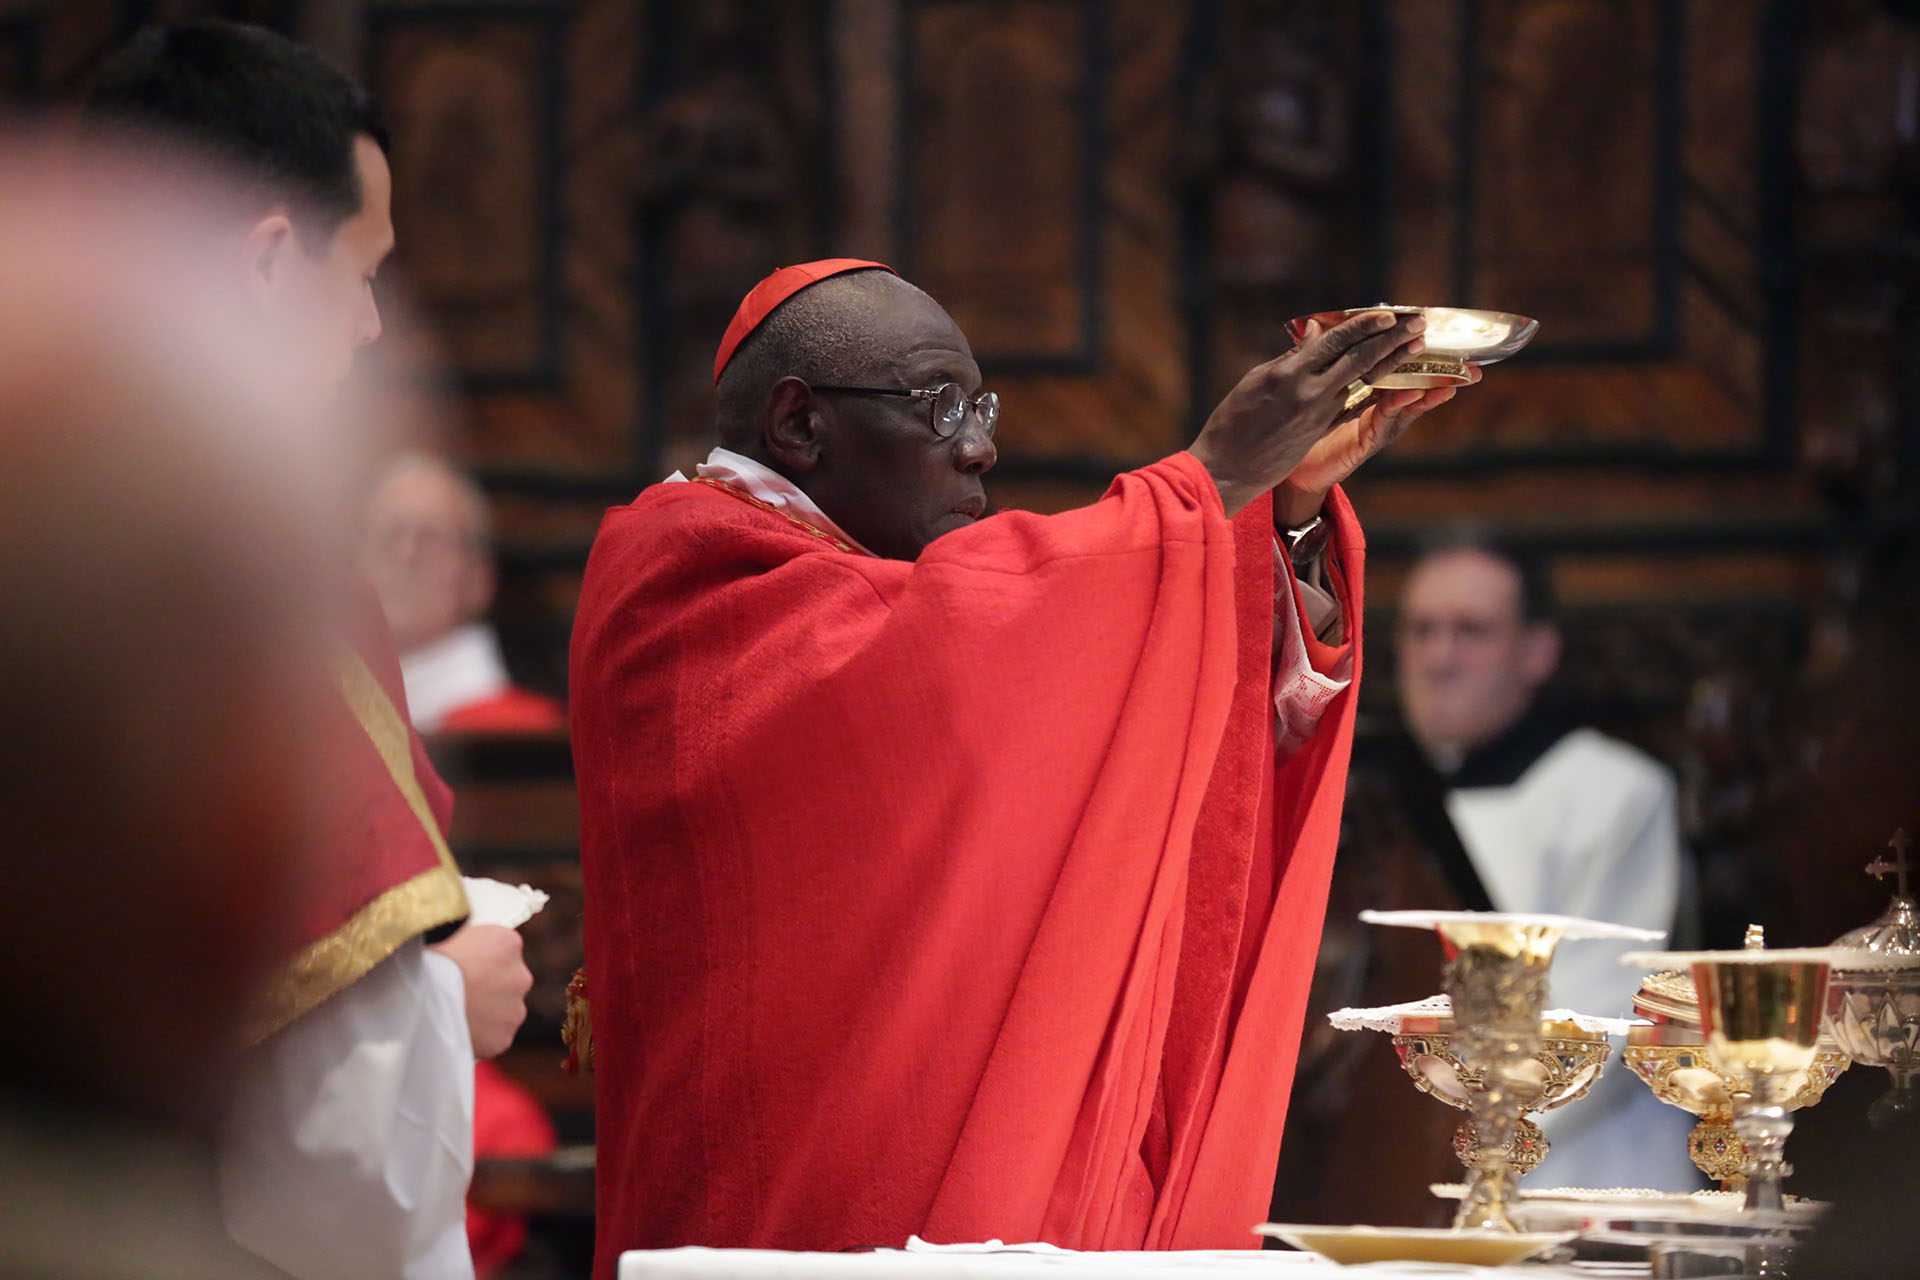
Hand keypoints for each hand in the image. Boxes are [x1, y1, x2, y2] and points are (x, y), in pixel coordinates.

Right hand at [429, 923, 531, 1058]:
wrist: (420, 999)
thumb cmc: (425, 961)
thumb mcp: (451, 936)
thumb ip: (469, 942)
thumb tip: (466, 949)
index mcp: (508, 943)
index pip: (504, 950)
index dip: (483, 961)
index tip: (467, 968)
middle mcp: (520, 975)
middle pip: (509, 982)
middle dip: (489, 988)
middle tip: (462, 993)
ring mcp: (515, 1009)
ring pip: (504, 1011)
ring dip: (487, 1013)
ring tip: (456, 1013)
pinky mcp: (503, 1038)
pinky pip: (494, 1037)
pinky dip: (480, 1036)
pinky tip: (458, 1029)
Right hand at [1189, 310, 1425, 516]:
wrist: (1227, 468)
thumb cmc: (1232, 420)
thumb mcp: (1256, 379)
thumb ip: (1292, 356)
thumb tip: (1316, 330)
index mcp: (1289, 374)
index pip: (1335, 342)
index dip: (1364, 326)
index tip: (1389, 314)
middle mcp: (1310, 393)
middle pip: (1359, 359)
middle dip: (1392, 339)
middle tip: (1418, 323)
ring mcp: (1319, 414)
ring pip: (1364, 382)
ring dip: (1393, 362)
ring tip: (1416, 345)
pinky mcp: (1321, 431)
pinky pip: (1353, 405)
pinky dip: (1374, 390)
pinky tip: (1395, 379)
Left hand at [1273, 332, 1481, 525]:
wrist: (1296, 466)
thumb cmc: (1305, 425)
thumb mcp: (1312, 386)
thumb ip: (1319, 357)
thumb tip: (1313, 322)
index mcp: (1369, 386)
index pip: (1395, 362)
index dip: (1412, 345)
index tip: (1433, 326)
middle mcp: (1379, 403)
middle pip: (1414, 380)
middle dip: (1441, 368)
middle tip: (1472, 358)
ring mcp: (1377, 422)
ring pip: (1410, 400)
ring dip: (1433, 386)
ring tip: (1457, 376)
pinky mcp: (1369, 439)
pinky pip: (1389, 420)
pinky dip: (1403, 406)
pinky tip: (1416, 393)